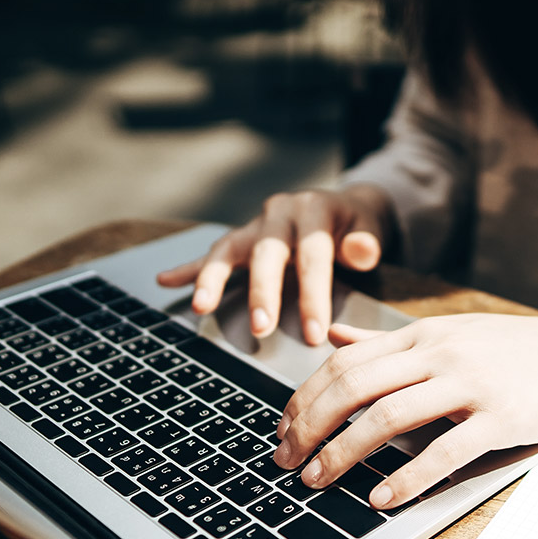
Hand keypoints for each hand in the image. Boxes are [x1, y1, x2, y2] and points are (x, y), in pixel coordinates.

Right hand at [155, 184, 395, 344]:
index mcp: (314, 208)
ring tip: (200, 306)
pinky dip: (190, 268)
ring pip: (229, 249)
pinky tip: (165, 281)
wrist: (346, 206)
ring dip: (213, 279)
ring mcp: (257, 224)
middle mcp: (280, 212)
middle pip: (267, 252)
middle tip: (262, 329)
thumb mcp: (372, 227)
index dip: (313, 295)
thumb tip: (361, 251)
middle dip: (264, 292)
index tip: (314, 332)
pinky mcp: (243, 238)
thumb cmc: (358, 225)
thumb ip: (367, 241)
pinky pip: (213, 253)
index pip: (312, 255)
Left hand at [271, 314, 537, 508]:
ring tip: (319, 480)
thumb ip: (389, 340)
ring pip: (389, 415)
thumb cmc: (521, 351)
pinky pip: (445, 450)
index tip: (283, 429)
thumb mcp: (451, 332)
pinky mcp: (501, 418)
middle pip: (356, 385)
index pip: (346, 360)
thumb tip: (334, 336)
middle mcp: (441, 353)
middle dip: (311, 426)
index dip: (305, 397)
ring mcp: (472, 384)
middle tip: (287, 460)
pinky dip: (407, 476)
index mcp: (424, 335)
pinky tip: (382, 497)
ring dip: (345, 451)